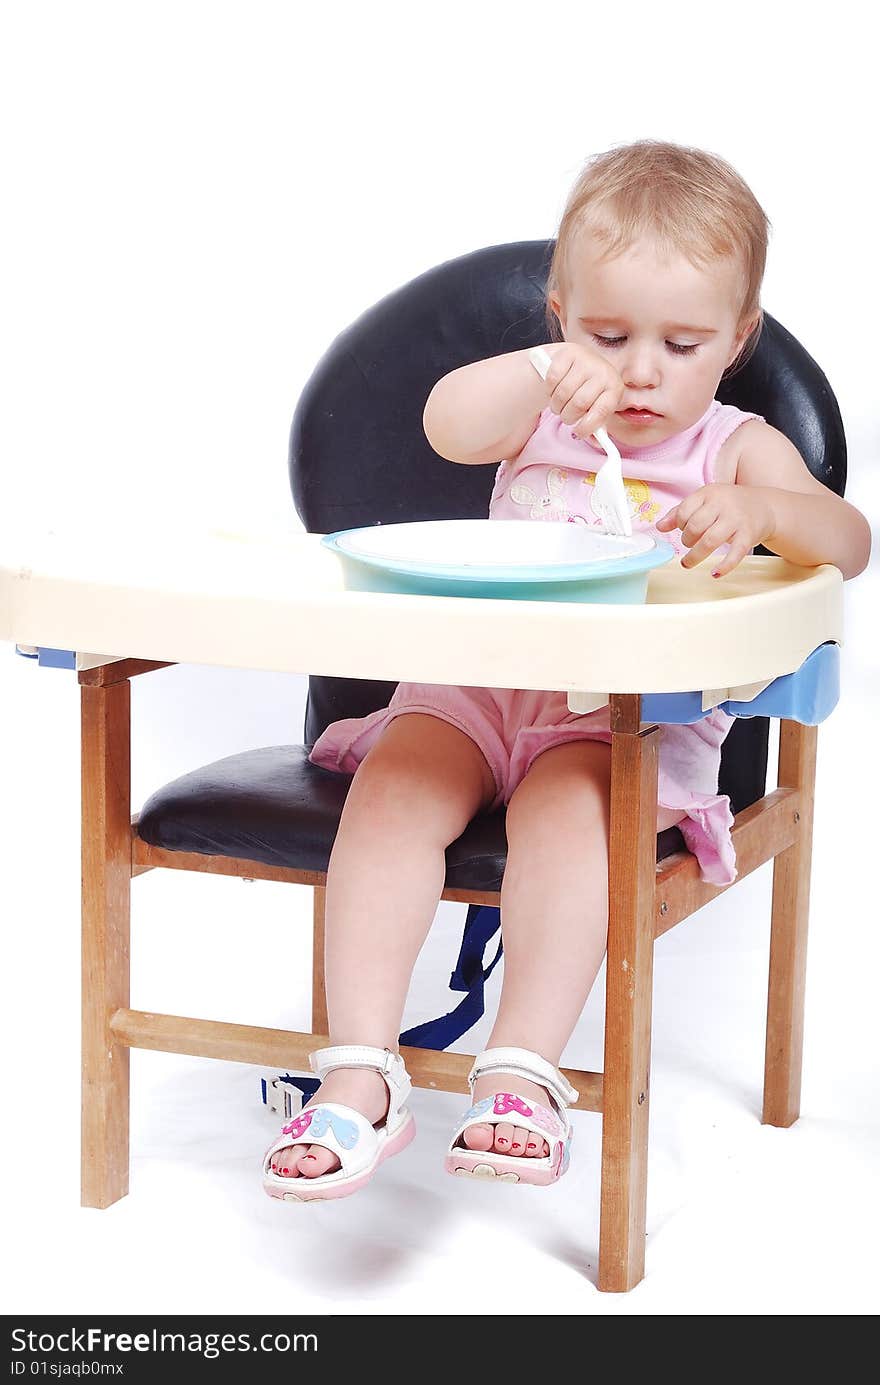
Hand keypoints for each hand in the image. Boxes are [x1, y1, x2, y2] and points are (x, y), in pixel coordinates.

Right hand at [541, 343, 624, 439]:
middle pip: (579, 403)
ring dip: (556, 405)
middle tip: (566, 416)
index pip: (601, 411)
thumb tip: (598, 444)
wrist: (573, 363)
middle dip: (568, 416)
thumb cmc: (586, 391)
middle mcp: (604, 370)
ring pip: (563, 393)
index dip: (587, 426)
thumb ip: (597, 428)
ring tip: (559, 403)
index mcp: (615, 387)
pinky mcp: (568, 351)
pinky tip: (554, 388)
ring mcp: (587, 359)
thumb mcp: (595, 408)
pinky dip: (549, 389)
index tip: (577, 433)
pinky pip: (552, 379)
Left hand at [656, 483, 775, 575]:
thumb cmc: (729, 504)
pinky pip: (735, 553)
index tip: (682, 530)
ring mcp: (736, 520)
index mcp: (709, 493)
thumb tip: (659, 526)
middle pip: (695, 526)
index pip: (684, 510)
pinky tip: (715, 573)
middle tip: (688, 545)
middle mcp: (723, 505)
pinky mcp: (748, 535)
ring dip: (695, 555)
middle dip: (686, 540)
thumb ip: (681, 512)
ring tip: (688, 562)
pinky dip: (725, 566)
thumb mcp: (705, 501)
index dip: (678, 524)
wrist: (764, 506)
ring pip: (710, 540)